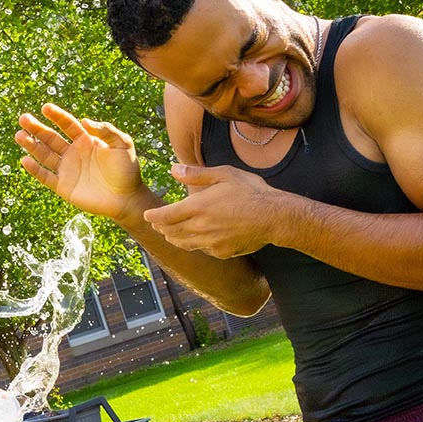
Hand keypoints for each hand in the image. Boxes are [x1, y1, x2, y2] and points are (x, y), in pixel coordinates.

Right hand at [16, 103, 145, 220]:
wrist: (127, 197)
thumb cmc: (127, 169)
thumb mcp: (122, 144)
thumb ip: (106, 130)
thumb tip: (83, 121)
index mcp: (86, 140)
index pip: (67, 125)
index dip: (56, 116)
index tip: (45, 108)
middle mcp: (73, 153)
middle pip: (51, 138)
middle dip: (37, 128)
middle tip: (23, 118)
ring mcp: (67, 169)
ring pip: (45, 155)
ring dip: (31, 145)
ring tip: (19, 135)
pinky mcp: (63, 187)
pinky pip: (46, 177)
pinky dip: (35, 169)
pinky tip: (25, 160)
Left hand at [145, 164, 281, 257]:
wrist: (275, 217)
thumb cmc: (251, 191)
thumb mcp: (224, 174)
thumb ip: (196, 174)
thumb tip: (173, 169)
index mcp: (198, 207)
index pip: (166, 216)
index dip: (154, 217)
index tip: (147, 215)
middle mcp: (201, 227)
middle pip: (171, 232)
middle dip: (161, 228)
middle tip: (156, 224)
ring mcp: (211, 242)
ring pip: (184, 244)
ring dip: (173, 238)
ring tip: (169, 234)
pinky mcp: (222, 252)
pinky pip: (202, 249)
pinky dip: (195, 244)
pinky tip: (196, 239)